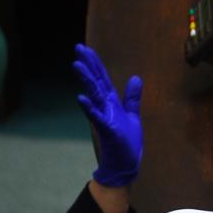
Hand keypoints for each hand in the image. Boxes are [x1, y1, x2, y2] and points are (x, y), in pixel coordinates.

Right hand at [73, 43, 142, 187]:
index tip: (86, 49)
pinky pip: (96, 117)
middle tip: (78, 47)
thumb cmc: (127, 141)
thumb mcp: (133, 115)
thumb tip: (135, 77)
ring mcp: (104, 117)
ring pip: (94, 95)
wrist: (125, 164)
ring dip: (86, 81)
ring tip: (77, 65)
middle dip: (88, 65)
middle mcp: (106, 107)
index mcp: (113, 102)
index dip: (96, 64)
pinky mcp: (107, 129)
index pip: (103, 79)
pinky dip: (89, 107)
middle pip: (96, 82)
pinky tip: (81, 98)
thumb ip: (133, 97)